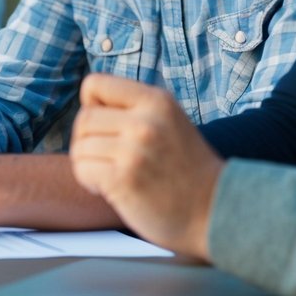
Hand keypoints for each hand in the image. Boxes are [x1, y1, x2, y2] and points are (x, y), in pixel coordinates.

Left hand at [71, 74, 223, 259]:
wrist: (216, 212)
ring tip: (113, 175)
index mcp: (157, 100)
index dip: (92, 106)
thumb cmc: (184, 169)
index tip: (107, 128)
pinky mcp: (124, 178)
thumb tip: (87, 104)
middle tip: (109, 159)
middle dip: (88, 141)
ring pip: (80, 147)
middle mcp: (146, 121)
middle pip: (84, 119)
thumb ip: (133, 109)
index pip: (94, 84)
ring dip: (89, 164)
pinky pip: (82, 169)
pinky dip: (89, 182)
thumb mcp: (168, 122)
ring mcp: (135, 150)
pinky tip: (111, 189)